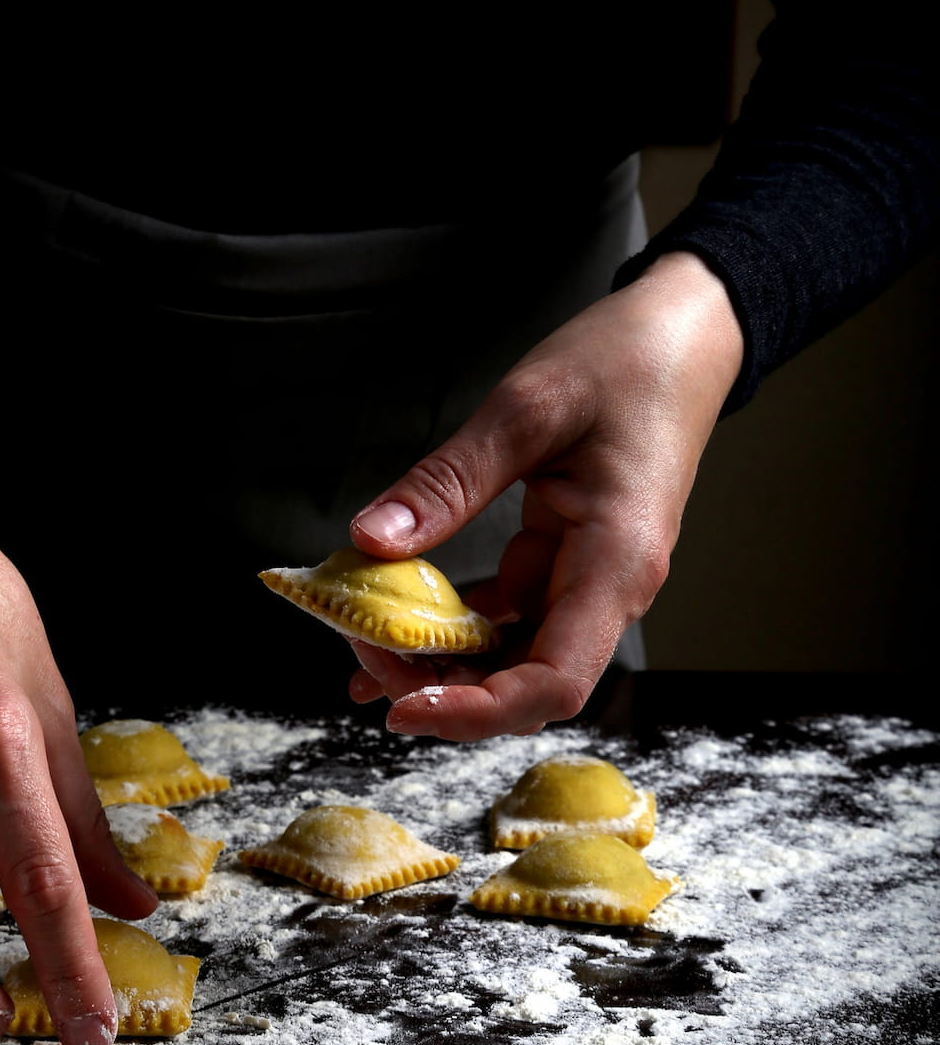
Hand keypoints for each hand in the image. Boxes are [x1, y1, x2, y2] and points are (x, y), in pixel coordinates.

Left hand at [346, 253, 743, 740]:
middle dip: (441, 684)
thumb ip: (450, 480)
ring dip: (441, 658)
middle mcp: (609, 585)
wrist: (684, 333)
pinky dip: (453, 620)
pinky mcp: (567, 555)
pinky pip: (507, 611)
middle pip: (526, 681)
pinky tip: (396, 615)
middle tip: (359, 645)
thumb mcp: (526, 409)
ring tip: (363, 638)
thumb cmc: (626, 362)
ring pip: (512, 653)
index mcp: (617, 560)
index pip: (554, 680)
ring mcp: (589, 575)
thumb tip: (372, 539)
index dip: (477, 711)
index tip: (403, 707)